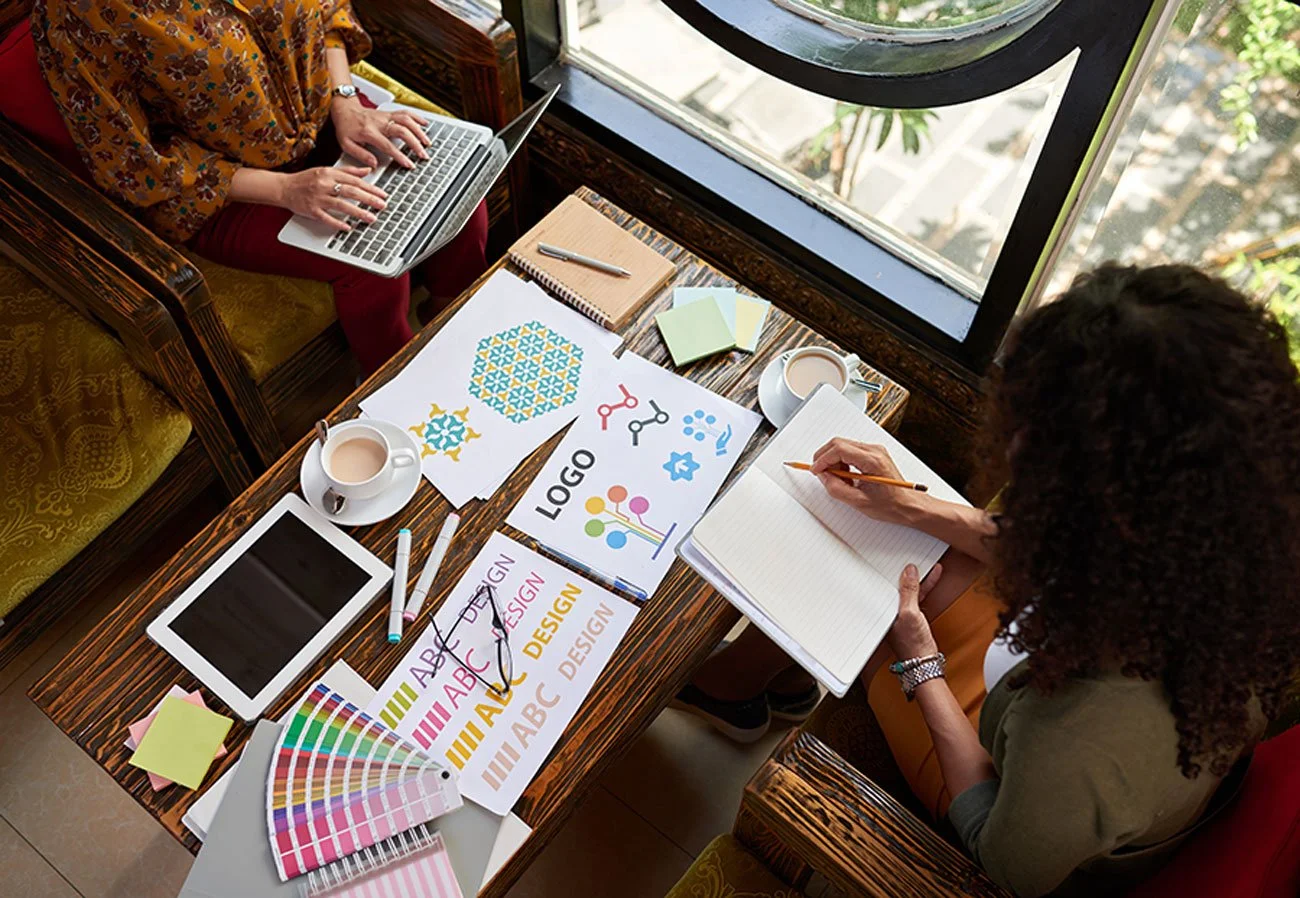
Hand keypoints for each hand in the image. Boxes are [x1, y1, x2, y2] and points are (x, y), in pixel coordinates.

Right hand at [277, 166, 387, 231]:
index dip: (371, 188)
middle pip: (351, 192)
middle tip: (382, 205)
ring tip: (371, 218)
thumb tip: (367, 170)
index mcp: (329, 174)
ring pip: (341, 205)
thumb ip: (348, 171)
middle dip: (369, 199)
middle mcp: (324, 184)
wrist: (284, 187)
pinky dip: (337, 223)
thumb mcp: (327, 171)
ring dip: (358, 212)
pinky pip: (326, 217)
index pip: (354, 180)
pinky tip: (348, 227)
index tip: (383, 194)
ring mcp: (317, 198)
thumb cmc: (306, 179)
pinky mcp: (311, 210)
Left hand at [331, 98, 430, 169]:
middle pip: (401, 131)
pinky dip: (417, 117)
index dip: (399, 156)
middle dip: (415, 144)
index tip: (409, 164)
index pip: (387, 145)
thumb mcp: (346, 144)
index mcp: (368, 132)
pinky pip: (405, 112)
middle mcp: (379, 122)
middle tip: (423, 155)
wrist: (344, 110)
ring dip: (419, 131)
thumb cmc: (346, 128)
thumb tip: (374, 164)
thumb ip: (360, 155)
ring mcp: (385, 116)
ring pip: (406, 120)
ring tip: (427, 143)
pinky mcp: (389, 113)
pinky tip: (425, 125)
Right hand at [811, 438, 927, 525]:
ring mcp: (875, 450)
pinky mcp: (874, 454)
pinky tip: (848, 477)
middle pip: (839, 443)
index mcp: (873, 461)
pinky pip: (851, 451)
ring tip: (840, 480)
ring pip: (844, 446)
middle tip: (821, 473)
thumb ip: (836, 488)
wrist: (908, 505)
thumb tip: (823, 476)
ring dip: (835, 461)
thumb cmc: (891, 505)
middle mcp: (875, 451)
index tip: (815, 470)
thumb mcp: (858, 501)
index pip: (839, 449)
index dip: (822, 459)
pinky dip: (843, 462)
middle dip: (825, 457)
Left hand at [886, 563, 941, 659]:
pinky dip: (924, 586)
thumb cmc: (913, 644)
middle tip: (910, 553)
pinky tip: (932, 577)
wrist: (924, 662)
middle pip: (895, 584)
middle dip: (904, 570)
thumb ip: (909, 591)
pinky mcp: (912, 615)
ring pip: (908, 589)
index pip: (883, 583)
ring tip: (926, 561)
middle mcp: (888, 609)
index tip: (895, 556)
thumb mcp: (911, 613)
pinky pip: (917, 595)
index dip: (889, 569)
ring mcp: (900, 612)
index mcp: (882, 608)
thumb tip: (909, 572)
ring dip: (917, 577)